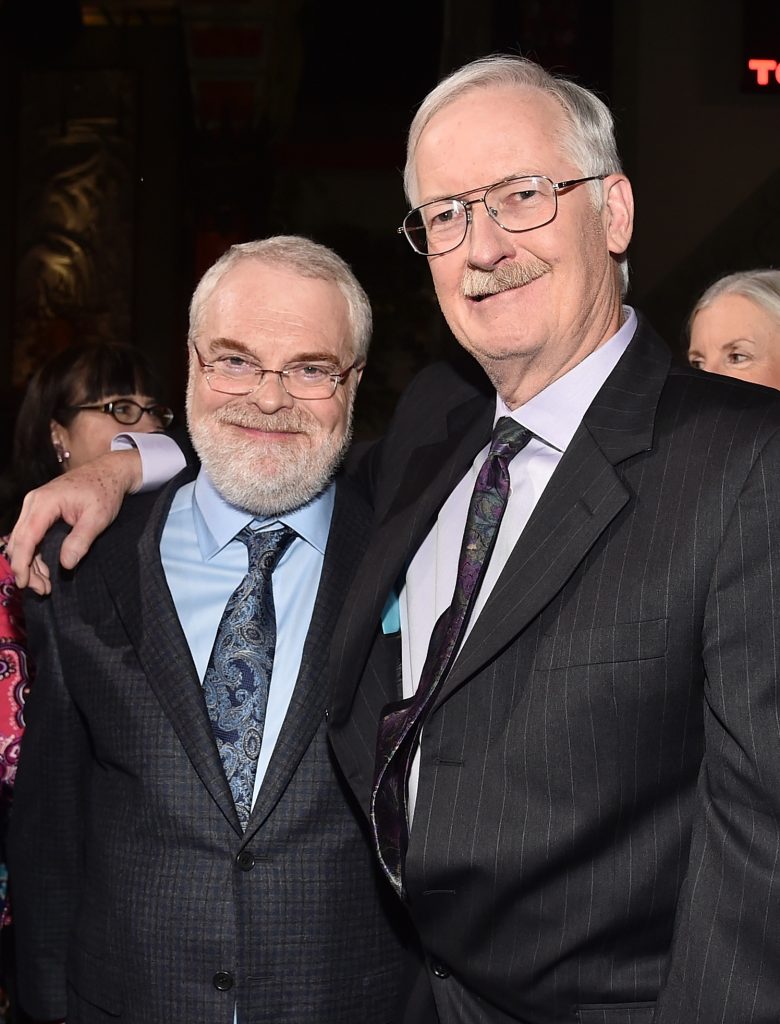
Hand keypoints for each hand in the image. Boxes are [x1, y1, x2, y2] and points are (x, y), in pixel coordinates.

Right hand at [7, 449, 143, 592]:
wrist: (108, 471)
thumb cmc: (105, 491)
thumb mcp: (97, 518)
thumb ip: (80, 540)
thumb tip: (65, 564)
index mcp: (44, 503)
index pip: (25, 538)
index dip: (22, 564)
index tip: (24, 584)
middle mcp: (33, 502)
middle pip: (19, 541)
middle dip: (25, 568)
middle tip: (41, 590)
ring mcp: (34, 505)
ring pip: (22, 539)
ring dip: (29, 563)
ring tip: (44, 585)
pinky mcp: (40, 509)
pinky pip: (30, 534)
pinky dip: (34, 553)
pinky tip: (43, 570)